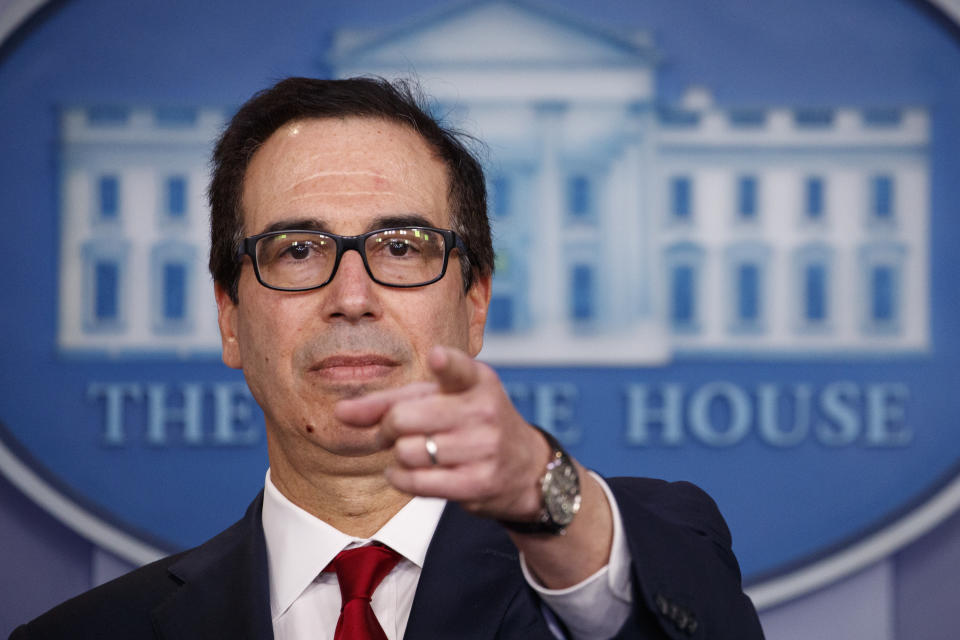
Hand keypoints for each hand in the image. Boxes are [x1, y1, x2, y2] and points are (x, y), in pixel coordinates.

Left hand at [334, 345, 549, 520]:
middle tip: (395, 430)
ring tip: (411, 452)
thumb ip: (390, 401)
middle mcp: (484, 411)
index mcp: (477, 380)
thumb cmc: (470, 423)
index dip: (446, 364)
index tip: (436, 358)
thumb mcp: (441, 400)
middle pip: (404, 418)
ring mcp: (483, 448)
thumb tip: (340, 412)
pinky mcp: (478, 483)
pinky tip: (407, 472)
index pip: (459, 369)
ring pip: (406, 452)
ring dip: (397, 455)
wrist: (524, 468)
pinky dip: (400, 478)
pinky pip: (416, 482)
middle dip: (388, 427)